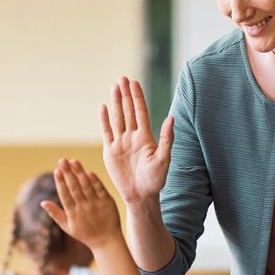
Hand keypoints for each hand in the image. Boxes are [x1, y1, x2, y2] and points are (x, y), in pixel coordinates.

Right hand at [41, 159, 121, 250]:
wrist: (106, 241)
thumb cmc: (85, 234)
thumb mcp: (67, 227)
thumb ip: (55, 213)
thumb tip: (42, 202)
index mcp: (73, 214)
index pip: (65, 195)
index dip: (60, 182)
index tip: (56, 170)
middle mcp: (84, 208)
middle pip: (74, 188)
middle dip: (68, 173)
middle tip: (62, 160)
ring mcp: (96, 204)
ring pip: (86, 186)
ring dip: (80, 173)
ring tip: (74, 161)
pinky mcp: (107, 202)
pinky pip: (100, 189)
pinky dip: (95, 181)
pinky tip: (88, 171)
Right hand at [100, 77, 173, 209]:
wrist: (141, 196)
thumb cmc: (156, 180)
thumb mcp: (164, 159)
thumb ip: (167, 138)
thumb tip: (171, 118)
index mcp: (146, 137)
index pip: (141, 112)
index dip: (137, 97)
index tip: (134, 82)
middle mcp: (133, 137)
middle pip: (128, 111)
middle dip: (126, 94)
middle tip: (122, 78)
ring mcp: (121, 143)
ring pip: (118, 118)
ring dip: (116, 103)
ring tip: (114, 87)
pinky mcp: (110, 151)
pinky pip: (107, 132)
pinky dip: (104, 120)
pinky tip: (103, 107)